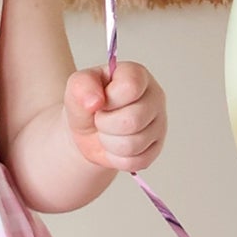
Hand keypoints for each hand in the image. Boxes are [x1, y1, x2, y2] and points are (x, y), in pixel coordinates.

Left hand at [63, 59, 165, 173]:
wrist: (87, 130)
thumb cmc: (86, 103)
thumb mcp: (76, 87)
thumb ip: (82, 86)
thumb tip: (95, 102)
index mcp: (137, 75)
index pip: (130, 87)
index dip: (109, 100)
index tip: (101, 100)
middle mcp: (155, 96)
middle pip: (132, 120)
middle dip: (105, 124)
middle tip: (100, 118)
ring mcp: (159, 123)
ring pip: (133, 144)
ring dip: (108, 142)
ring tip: (106, 132)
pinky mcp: (156, 148)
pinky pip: (136, 162)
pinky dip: (116, 158)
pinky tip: (113, 145)